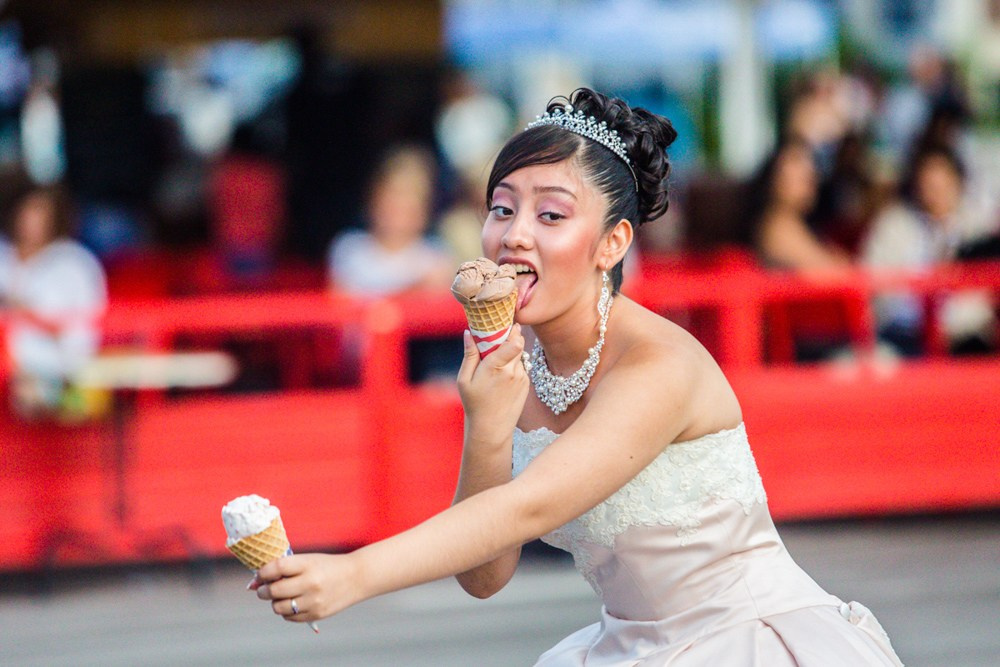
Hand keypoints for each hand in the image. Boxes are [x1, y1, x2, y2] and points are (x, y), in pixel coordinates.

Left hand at [250, 553, 362, 622]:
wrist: (357, 577)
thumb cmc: (327, 566)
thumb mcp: (308, 560)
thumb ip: (284, 569)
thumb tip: (253, 584)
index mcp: (308, 564)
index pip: (276, 568)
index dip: (262, 573)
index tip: (260, 575)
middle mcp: (310, 583)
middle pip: (274, 590)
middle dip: (263, 591)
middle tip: (263, 589)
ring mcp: (314, 600)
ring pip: (278, 607)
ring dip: (274, 602)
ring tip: (280, 596)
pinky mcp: (316, 614)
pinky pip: (290, 617)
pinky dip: (286, 611)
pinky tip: (293, 603)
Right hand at [457, 323, 528, 444]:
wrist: (492, 428)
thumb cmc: (474, 404)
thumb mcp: (464, 380)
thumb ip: (469, 355)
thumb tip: (469, 333)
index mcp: (495, 367)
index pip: (514, 342)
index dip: (512, 331)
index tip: (506, 324)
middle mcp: (512, 371)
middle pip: (518, 343)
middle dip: (512, 336)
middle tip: (501, 333)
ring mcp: (521, 378)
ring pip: (520, 354)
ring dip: (511, 351)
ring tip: (497, 358)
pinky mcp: (526, 384)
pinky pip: (521, 366)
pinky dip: (513, 364)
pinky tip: (502, 374)